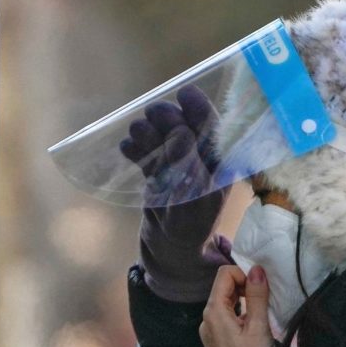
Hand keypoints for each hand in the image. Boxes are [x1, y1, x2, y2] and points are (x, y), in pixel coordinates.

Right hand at [120, 85, 230, 301]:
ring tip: (136, 133)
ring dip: (148, 130)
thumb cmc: (189, 230)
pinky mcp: (157, 174)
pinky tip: (126, 149)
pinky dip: (135, 148)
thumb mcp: (193, 201)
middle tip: (152, 114)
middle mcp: (200, 162)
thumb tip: (181, 133)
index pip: (212, 129)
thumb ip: (188, 167)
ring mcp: (177, 166)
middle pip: (183, 127)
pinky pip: (146, 153)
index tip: (185, 92)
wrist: (168, 254)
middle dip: (168, 118)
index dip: (200, 108)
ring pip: (162, 137)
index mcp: (219, 165)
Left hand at [199, 265, 273, 346]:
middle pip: (224, 286)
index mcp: (214, 311)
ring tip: (260, 313)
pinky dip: (239, 312)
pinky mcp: (215, 339)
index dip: (244, 275)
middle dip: (245, 286)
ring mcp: (209, 329)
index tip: (261, 288)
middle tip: (264, 300)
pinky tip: (253, 325)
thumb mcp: (258, 327)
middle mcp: (206, 318)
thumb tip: (256, 269)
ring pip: (225, 300)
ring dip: (244, 299)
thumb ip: (257, 296)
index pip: (224, 274)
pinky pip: (225, 315)